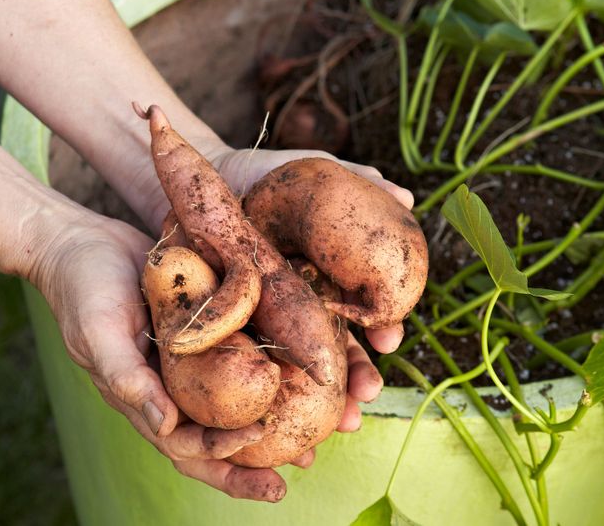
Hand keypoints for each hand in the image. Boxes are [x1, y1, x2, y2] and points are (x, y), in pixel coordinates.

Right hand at [28, 212, 286, 501]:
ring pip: (231, 407)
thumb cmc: (83, 290)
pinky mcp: (202, 333)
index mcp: (144, 400)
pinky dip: (264, 376)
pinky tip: (296, 374)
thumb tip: (165, 426)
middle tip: (298, 469)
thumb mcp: (98, 333)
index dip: (219, 454)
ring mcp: (188, 363)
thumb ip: (126, 379)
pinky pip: (236, 361)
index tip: (256, 441)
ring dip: (267, 424)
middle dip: (251, 465)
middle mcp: (170, 389)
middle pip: (213, 440)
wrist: (83, 242)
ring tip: (311, 438)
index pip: (184, 445)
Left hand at [207, 146, 414, 433]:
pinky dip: (270, 397)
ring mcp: (269, 315)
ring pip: (300, 364)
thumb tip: (406, 195)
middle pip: (337, 345)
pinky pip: (253, 365)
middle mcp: (303, 300)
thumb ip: (354, 180)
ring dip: (324, 397)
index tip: (389, 340)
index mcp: (326, 272)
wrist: (198, 178)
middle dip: (357, 373)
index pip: (361, 309)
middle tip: (367, 395)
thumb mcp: (306, 171)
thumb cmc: (257, 173)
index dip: (379, 325)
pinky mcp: (235, 324)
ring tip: (339, 422)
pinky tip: (287, 432)